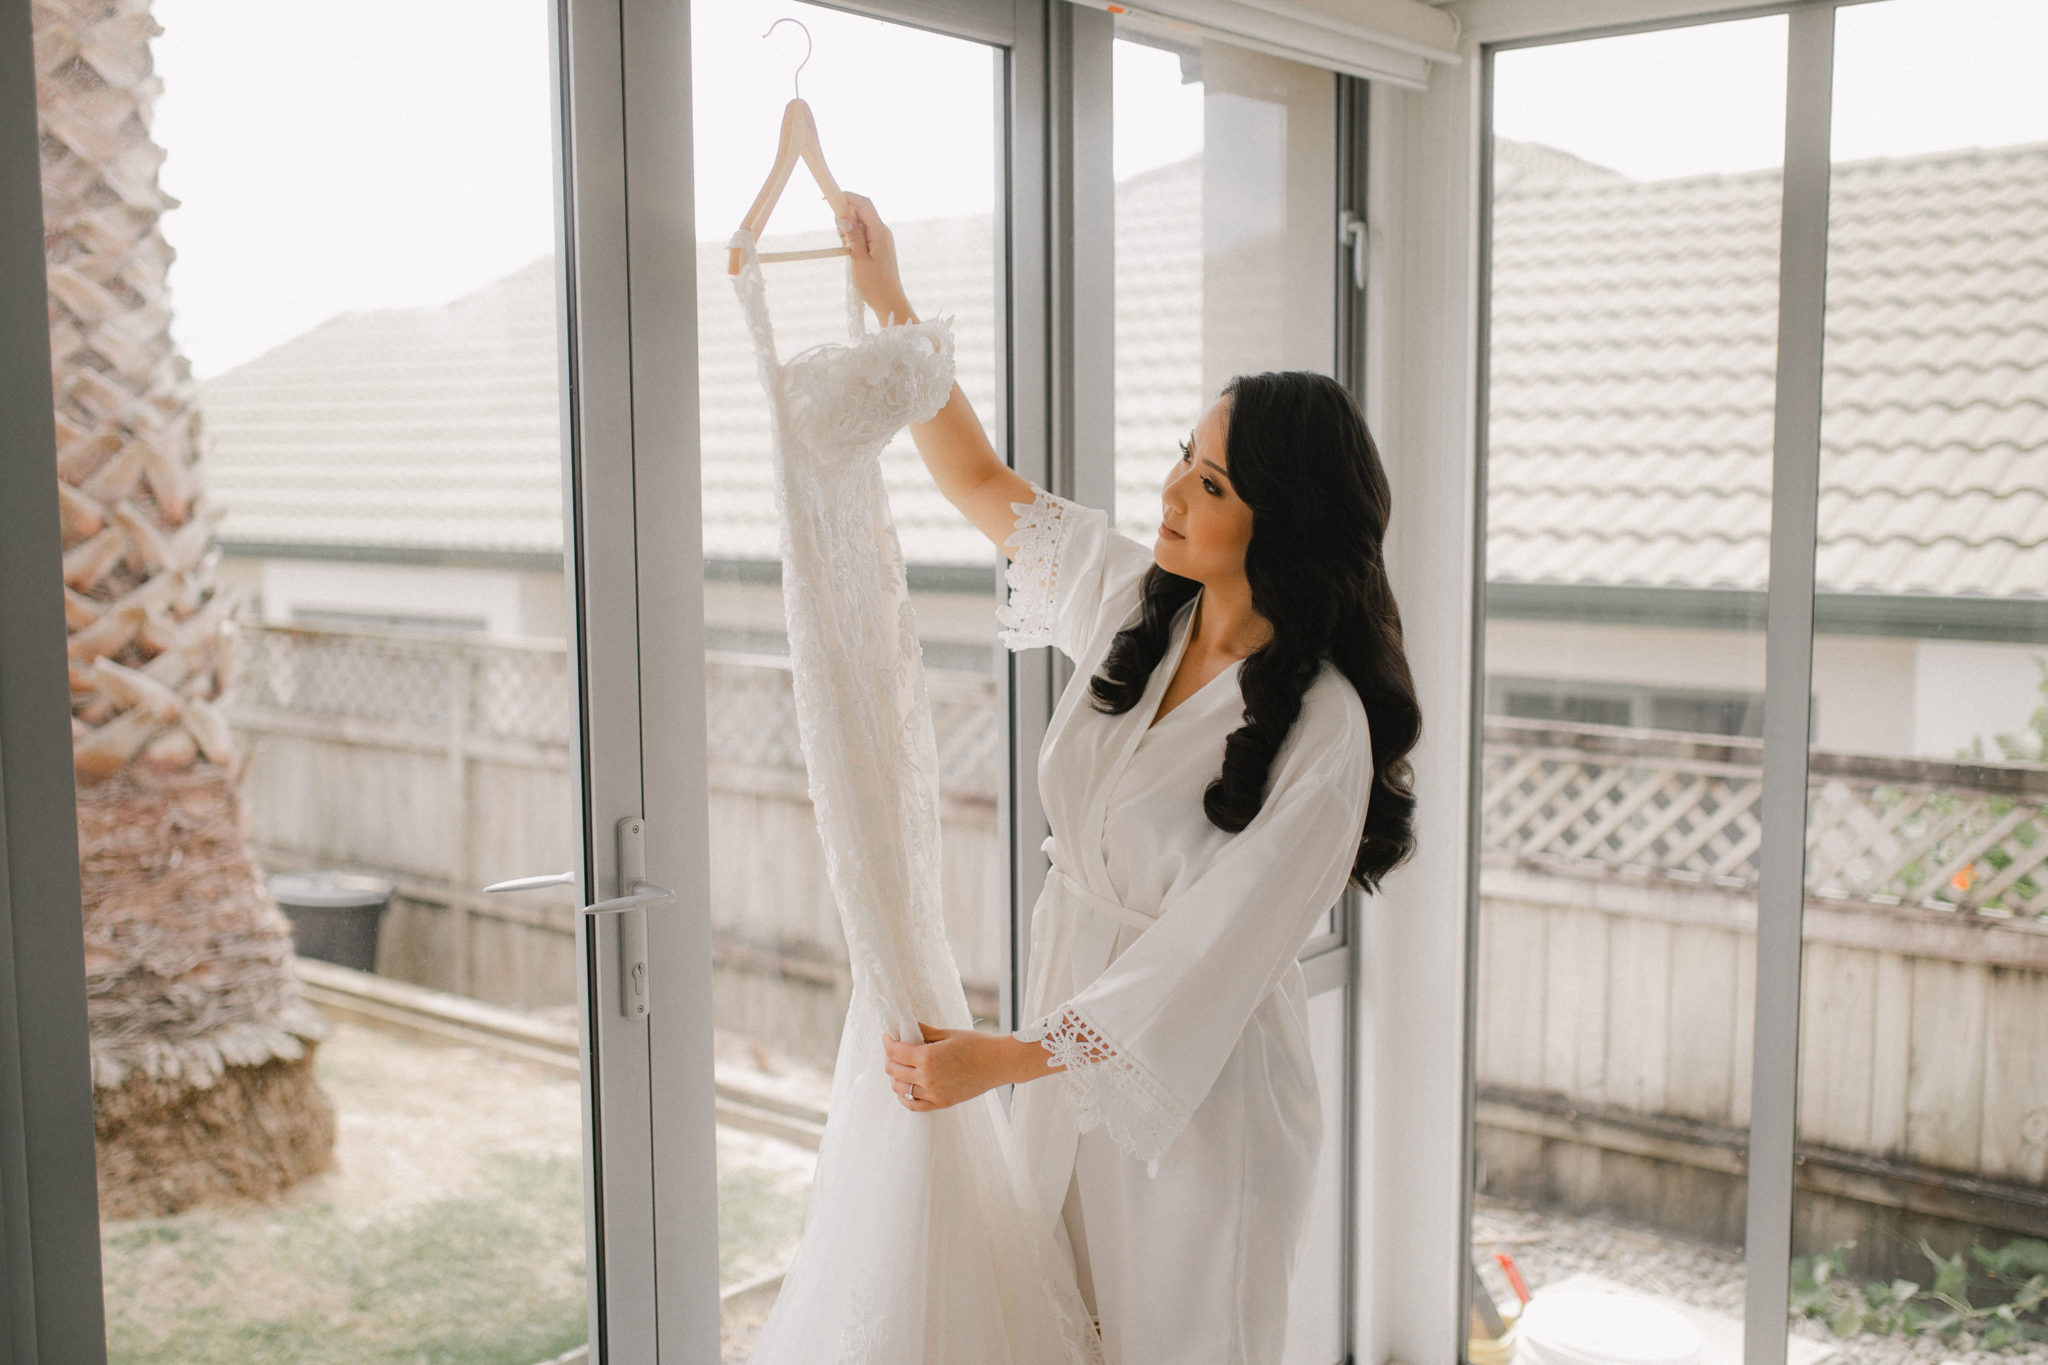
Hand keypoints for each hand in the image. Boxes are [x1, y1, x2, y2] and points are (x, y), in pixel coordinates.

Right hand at [837, 192, 914, 326]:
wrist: (889, 302)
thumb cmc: (875, 286)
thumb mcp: (859, 261)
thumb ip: (853, 237)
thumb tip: (846, 216)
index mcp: (880, 232)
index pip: (863, 204)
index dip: (846, 197)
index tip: (827, 200)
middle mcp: (882, 231)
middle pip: (861, 209)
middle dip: (845, 214)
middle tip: (839, 237)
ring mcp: (881, 238)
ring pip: (860, 221)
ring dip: (848, 227)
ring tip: (846, 249)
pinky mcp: (878, 245)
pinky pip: (863, 232)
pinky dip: (852, 235)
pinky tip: (850, 251)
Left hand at [883, 1021, 1051, 1110]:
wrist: (999, 1063)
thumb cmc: (976, 1045)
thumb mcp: (947, 1034)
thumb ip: (923, 1032)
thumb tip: (905, 1026)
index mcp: (928, 1058)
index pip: (895, 1052)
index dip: (888, 1042)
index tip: (888, 1036)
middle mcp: (928, 1078)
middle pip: (893, 1070)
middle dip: (890, 1058)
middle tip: (894, 1049)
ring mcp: (934, 1093)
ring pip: (900, 1088)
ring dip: (895, 1076)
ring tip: (901, 1066)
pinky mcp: (941, 1103)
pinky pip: (913, 1104)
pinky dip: (905, 1096)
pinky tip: (906, 1086)